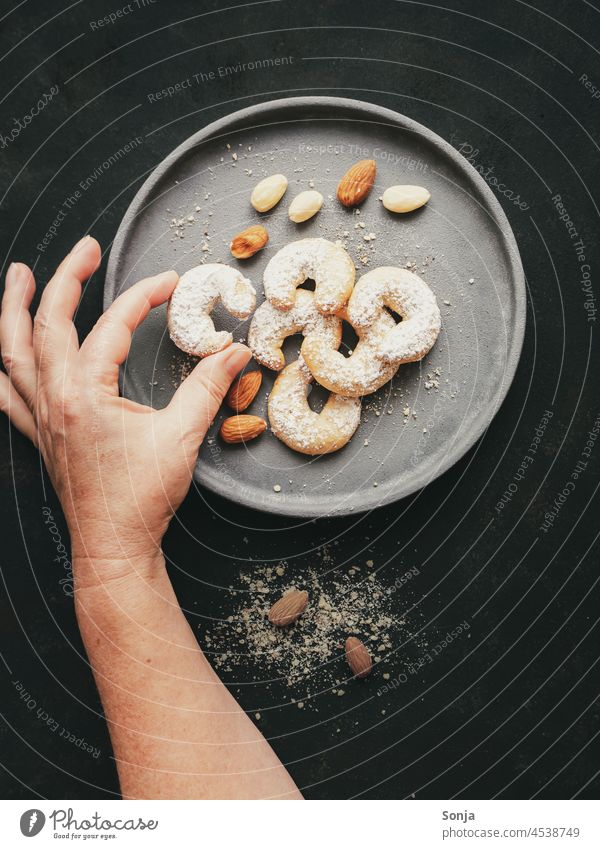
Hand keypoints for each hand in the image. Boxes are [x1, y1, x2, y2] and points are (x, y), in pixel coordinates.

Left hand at [0, 236, 250, 582]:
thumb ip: (208, 388)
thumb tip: (234, 352)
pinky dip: (2, 365)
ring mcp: (39, 416)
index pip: (113, 327)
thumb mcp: (182, 437)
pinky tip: (2, 354)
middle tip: (87, 249)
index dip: (143, 297)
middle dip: (67, 278)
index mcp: (85, 394)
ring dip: (13, 308)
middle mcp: (53, 398)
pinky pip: (5, 391)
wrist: (113, 545)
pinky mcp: (38, 433)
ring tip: (16, 275)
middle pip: (47, 322)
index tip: (170, 283)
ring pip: (11, 350)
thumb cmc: (141, 497)